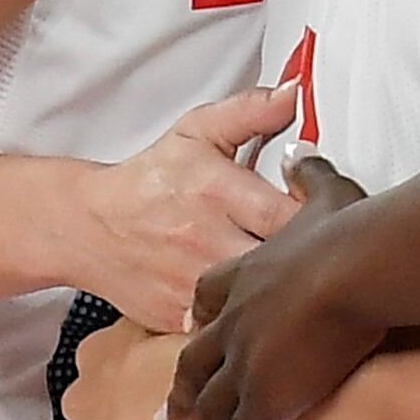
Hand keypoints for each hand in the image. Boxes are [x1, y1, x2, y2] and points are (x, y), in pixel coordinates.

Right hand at [76, 84, 302, 333]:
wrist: (85, 226)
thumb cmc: (150, 179)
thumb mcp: (196, 132)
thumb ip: (250, 112)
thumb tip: (296, 91)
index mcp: (215, 192)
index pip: (292, 215)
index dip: (324, 219)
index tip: (334, 217)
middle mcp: (203, 241)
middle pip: (282, 264)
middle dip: (310, 262)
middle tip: (325, 255)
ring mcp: (189, 285)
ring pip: (258, 304)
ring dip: (285, 297)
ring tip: (299, 283)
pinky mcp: (177, 319)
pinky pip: (228, 328)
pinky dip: (249, 325)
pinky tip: (266, 312)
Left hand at [169, 185, 384, 419]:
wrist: (356, 271)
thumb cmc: (349, 234)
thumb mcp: (327, 193)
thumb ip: (308, 176)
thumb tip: (299, 153)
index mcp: (243, 279)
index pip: (206, 302)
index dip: (199, 321)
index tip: (192, 333)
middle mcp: (232, 325)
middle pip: (195, 365)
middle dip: (184, 396)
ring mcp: (244, 364)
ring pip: (214, 410)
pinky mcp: (265, 397)